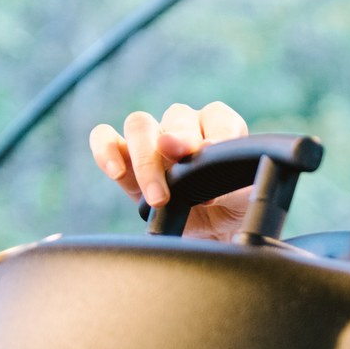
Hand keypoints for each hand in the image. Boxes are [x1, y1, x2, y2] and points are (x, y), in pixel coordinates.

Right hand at [87, 101, 251, 240]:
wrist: (214, 231)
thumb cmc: (233, 206)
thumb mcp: (243, 198)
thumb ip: (230, 187)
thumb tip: (211, 191)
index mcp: (220, 127)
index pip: (217, 117)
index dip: (214, 133)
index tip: (209, 153)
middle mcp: (185, 126)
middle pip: (176, 118)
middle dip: (178, 145)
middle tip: (180, 177)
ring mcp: (153, 140)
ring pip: (139, 126)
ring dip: (145, 159)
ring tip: (157, 198)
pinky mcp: (126, 159)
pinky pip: (105, 139)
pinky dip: (105, 150)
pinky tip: (116, 172)